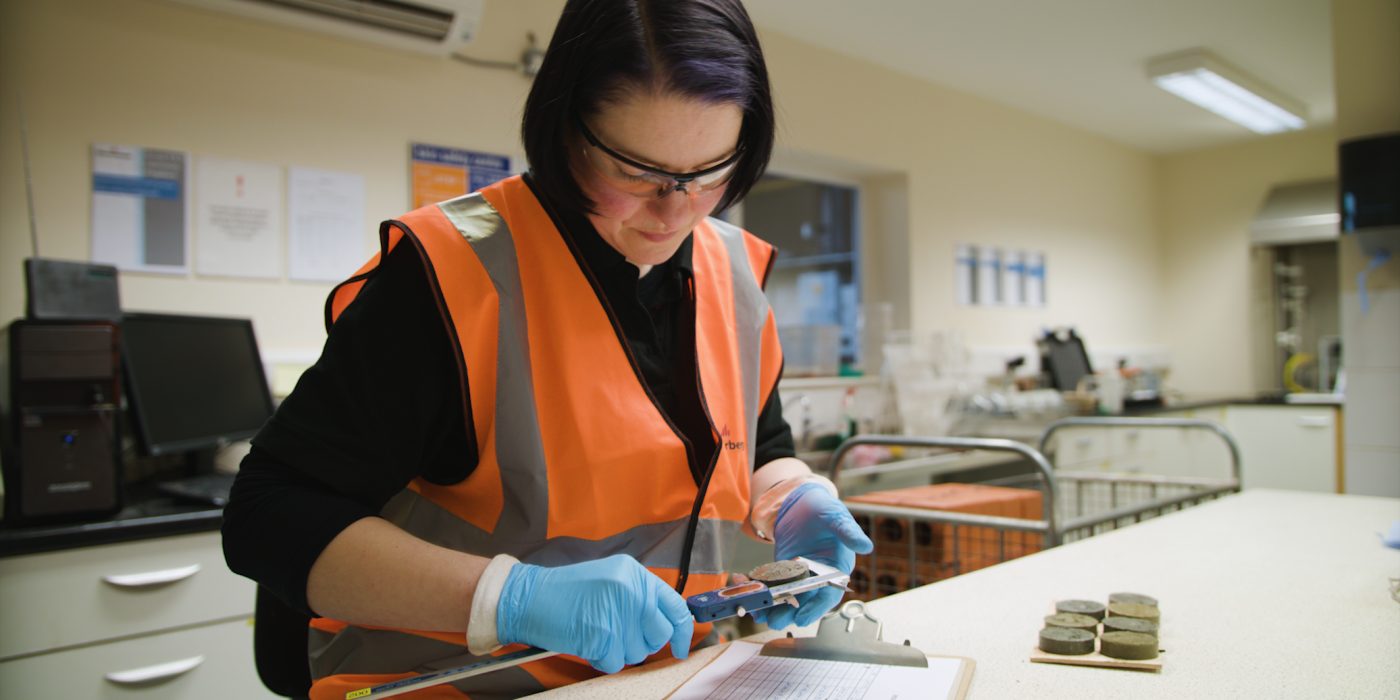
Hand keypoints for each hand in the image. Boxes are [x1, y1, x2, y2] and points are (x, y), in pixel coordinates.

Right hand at [496, 554, 693, 672]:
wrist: (530, 597)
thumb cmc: (568, 593)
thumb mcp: (611, 580)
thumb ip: (640, 597)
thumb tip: (666, 626)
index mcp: (636, 574)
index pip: (676, 607)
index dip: (683, 632)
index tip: (681, 648)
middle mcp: (632, 590)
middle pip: (660, 634)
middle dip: (644, 643)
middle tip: (620, 636)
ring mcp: (618, 613)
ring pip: (638, 652)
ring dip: (619, 651)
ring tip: (598, 632)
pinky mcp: (603, 635)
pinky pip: (616, 663)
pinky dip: (602, 660)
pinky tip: (588, 642)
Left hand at [756, 482, 872, 628]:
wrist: (803, 502)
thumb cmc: (825, 511)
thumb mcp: (838, 519)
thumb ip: (849, 533)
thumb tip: (866, 546)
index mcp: (835, 571)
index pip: (827, 597)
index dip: (815, 609)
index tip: (802, 618)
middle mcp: (816, 579)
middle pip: (803, 604)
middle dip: (788, 613)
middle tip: (773, 619)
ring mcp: (797, 577)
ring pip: (784, 599)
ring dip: (770, 606)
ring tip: (755, 609)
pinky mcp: (780, 572)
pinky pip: (769, 585)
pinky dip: (758, 587)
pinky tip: (743, 582)